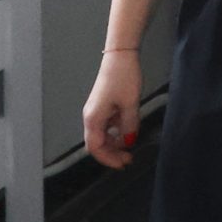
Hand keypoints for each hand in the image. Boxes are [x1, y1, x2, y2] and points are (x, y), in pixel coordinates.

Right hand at [81, 52, 143, 167]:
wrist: (120, 56)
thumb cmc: (123, 77)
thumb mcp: (130, 104)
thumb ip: (129, 126)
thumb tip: (128, 141)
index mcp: (93, 118)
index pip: (95, 147)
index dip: (108, 159)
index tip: (122, 164)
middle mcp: (91, 116)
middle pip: (97, 143)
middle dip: (112, 154)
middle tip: (128, 158)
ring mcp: (96, 110)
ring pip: (102, 135)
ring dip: (114, 143)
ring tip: (129, 147)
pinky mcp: (102, 105)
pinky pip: (106, 125)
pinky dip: (115, 132)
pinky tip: (127, 131)